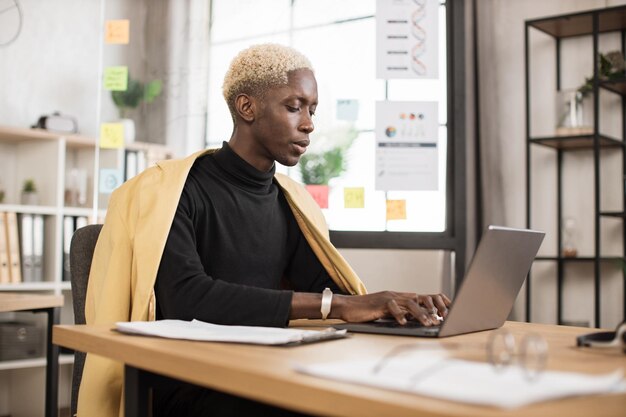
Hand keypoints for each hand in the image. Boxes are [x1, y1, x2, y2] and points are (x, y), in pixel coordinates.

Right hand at [334, 291, 450, 325]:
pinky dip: (399, 315)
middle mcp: (396, 295)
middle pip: (420, 299)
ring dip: (421, 314)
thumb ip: (401, 314)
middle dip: (433, 309)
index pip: (423, 297)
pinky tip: (404, 323)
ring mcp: (388, 298)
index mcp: (400, 298)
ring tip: (428, 323)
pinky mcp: (379, 303)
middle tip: (442, 320)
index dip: (436, 303)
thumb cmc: (366, 312)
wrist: (347, 306)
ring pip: (410, 303)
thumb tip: (416, 321)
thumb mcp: (387, 313)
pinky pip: (392, 307)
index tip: (448, 312)